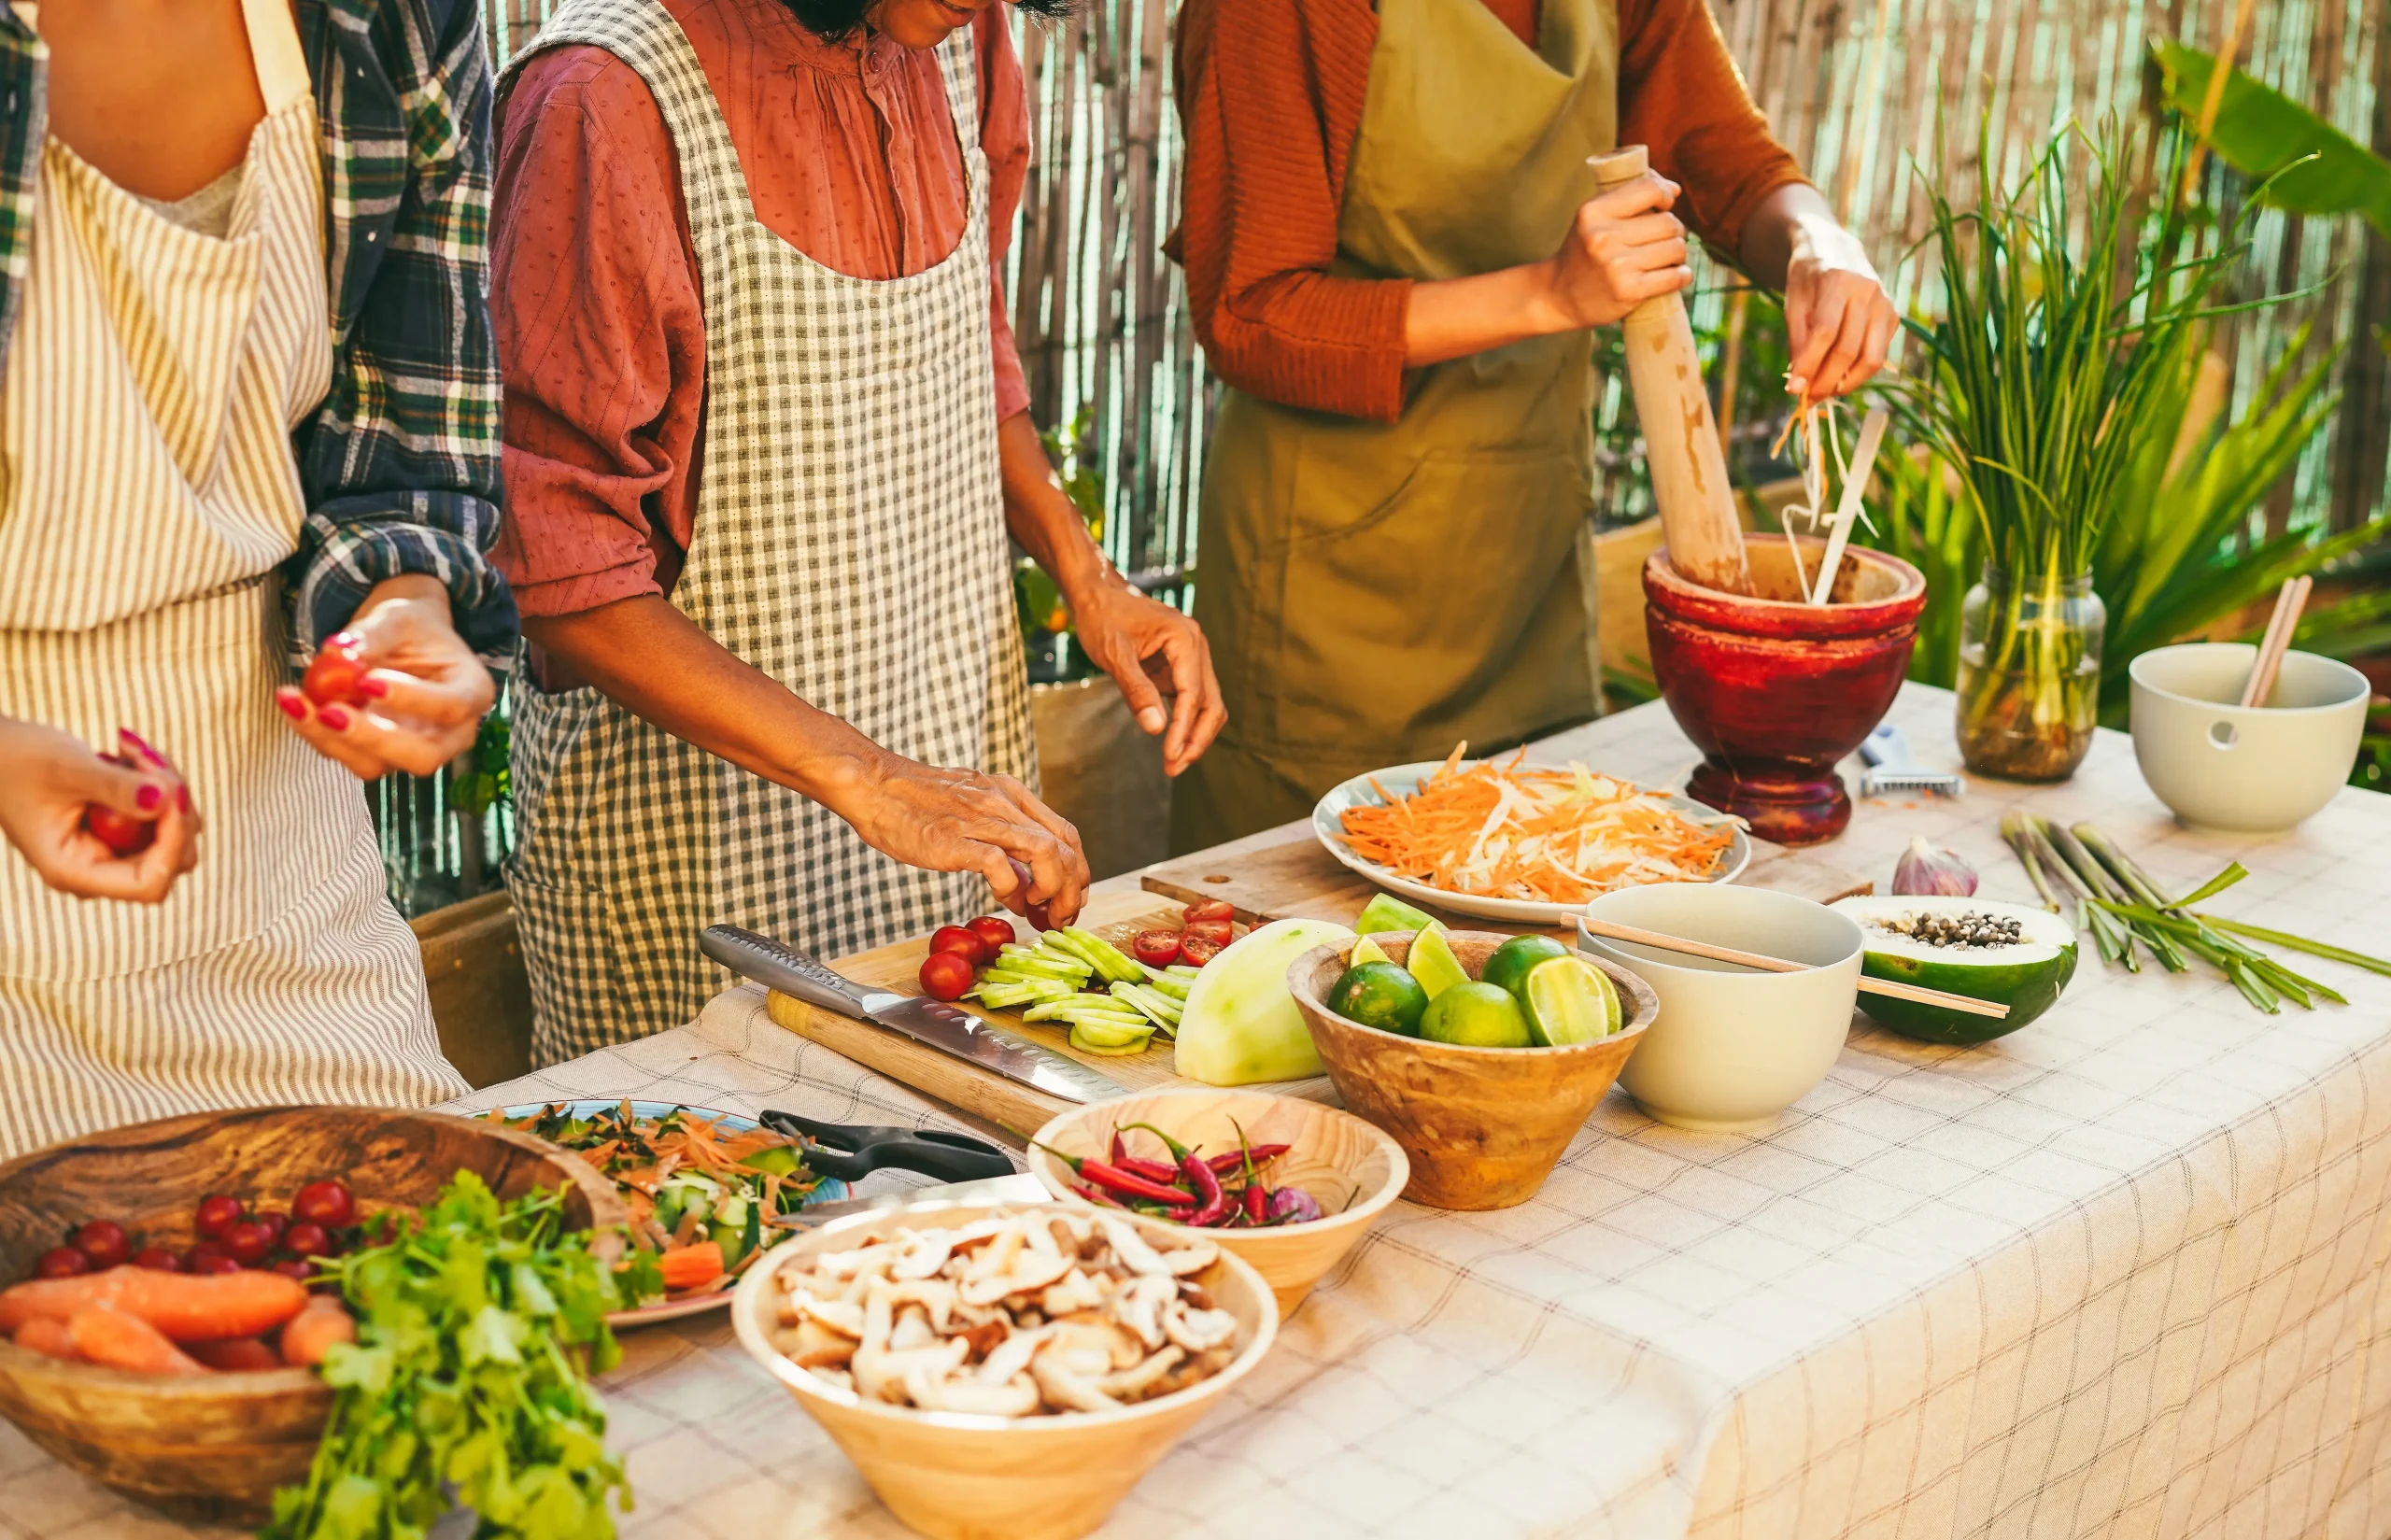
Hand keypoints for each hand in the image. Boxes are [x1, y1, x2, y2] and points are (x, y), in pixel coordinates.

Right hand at [0, 720, 199, 901]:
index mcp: (73, 872)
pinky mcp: (124, 829)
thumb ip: (114, 787)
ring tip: (130, 747)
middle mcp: (97, 870)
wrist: (0, 749)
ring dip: (166, 786)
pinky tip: (128, 751)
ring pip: (176, 830)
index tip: (172, 792)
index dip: (173, 842)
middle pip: (172, 857)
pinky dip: (158, 781)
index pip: (148, 883)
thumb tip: (165, 799)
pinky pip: (164, 811)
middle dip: (172, 806)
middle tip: (146, 756)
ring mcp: (113, 850)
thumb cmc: (19, 759)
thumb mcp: (66, 768)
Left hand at [277, 574, 496, 779]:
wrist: (402, 643)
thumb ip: (375, 633)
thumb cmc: (412, 628)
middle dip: (372, 739)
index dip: (411, 701)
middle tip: (330, 712)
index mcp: (472, 692)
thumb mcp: (398, 617)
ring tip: (295, 702)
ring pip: (378, 766)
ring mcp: (413, 750)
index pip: (451, 707)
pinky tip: (291, 703)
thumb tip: (341, 652)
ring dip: (332, 740)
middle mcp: (451, 733)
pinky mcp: (378, 756)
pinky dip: (314, 733)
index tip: (366, 680)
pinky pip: (346, 756)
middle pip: (422, 756)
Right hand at [825, 753, 1091, 925]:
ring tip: (1043, 915)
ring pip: (1046, 853)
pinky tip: (1008, 901)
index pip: (1066, 834)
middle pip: (1065, 847)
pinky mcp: (955, 839)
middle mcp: (1003, 803)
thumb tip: (1025, 882)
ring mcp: (981, 819)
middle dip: (1073, 890)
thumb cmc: (915, 803)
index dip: (1077, 872)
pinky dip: (1013, 890)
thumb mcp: (971, 810)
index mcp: (1010, 795)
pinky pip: (1001, 865)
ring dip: (1054, 892)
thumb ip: (1003, 841)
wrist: (873, 786)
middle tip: (1062, 918)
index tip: (1070, 899)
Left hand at [1068, 582, 1226, 777]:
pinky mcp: (1181, 666)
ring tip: (1173, 763)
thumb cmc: (1102, 618)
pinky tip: (1171, 745)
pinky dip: (1186, 723)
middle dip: (1196, 738)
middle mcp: (1196, 646)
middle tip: (1174, 767)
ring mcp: (1192, 656)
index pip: (1193, 694)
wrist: (1097, 594)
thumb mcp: (1114, 655)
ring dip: (1194, 734)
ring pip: (1207, 704)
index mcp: (1185, 638)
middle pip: (1211, 702)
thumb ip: (1136, 691)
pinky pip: (1192, 699)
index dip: (1183, 729)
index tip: (1170, 757)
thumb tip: (1156, 729)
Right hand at [1538, 172, 1693, 331]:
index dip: (1665, 194)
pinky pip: (1675, 276)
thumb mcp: (1592, 217)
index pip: (1649, 189)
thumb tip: (1674, 188)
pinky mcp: (1628, 291)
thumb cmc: (1583, 252)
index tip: (1666, 205)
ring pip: (1676, 248)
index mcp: (1594, 212)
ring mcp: (1616, 265)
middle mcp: (1603, 236)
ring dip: (1678, 254)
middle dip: (1674, 231)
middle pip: (1669, 223)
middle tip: (1664, 240)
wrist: (1557, 296)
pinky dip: (1681, 275)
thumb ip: (1626, 197)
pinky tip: (1675, 274)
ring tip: (1665, 259)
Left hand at [1783, 221, 1896, 398]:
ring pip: (1871, 358)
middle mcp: (1867, 292)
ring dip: (1846, 384)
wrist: (1836, 250)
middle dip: (1826, 381)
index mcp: (1837, 281)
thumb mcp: (1793, 302)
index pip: (1825, 333)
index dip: (1810, 365)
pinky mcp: (1893, 317)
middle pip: (1848, 350)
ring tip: (1824, 393)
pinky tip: (1839, 378)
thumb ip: (1797, 340)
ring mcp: (1885, 304)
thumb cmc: (1808, 279)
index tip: (1794, 390)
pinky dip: (1858, 373)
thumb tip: (1798, 384)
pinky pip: (1878, 355)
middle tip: (1807, 400)